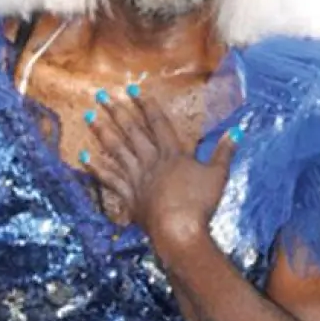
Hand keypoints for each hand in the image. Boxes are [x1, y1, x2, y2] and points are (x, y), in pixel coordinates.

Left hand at [85, 86, 236, 250]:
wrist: (178, 230)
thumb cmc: (200, 203)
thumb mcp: (217, 175)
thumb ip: (224, 152)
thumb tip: (236, 130)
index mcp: (173, 154)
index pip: (158, 124)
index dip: (146, 106)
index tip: (132, 90)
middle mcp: (151, 162)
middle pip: (132, 132)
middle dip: (117, 112)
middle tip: (102, 95)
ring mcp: (137, 179)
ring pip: (116, 150)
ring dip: (102, 132)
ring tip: (88, 116)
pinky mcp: (128, 196)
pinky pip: (109, 179)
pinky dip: (96, 167)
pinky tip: (82, 156)